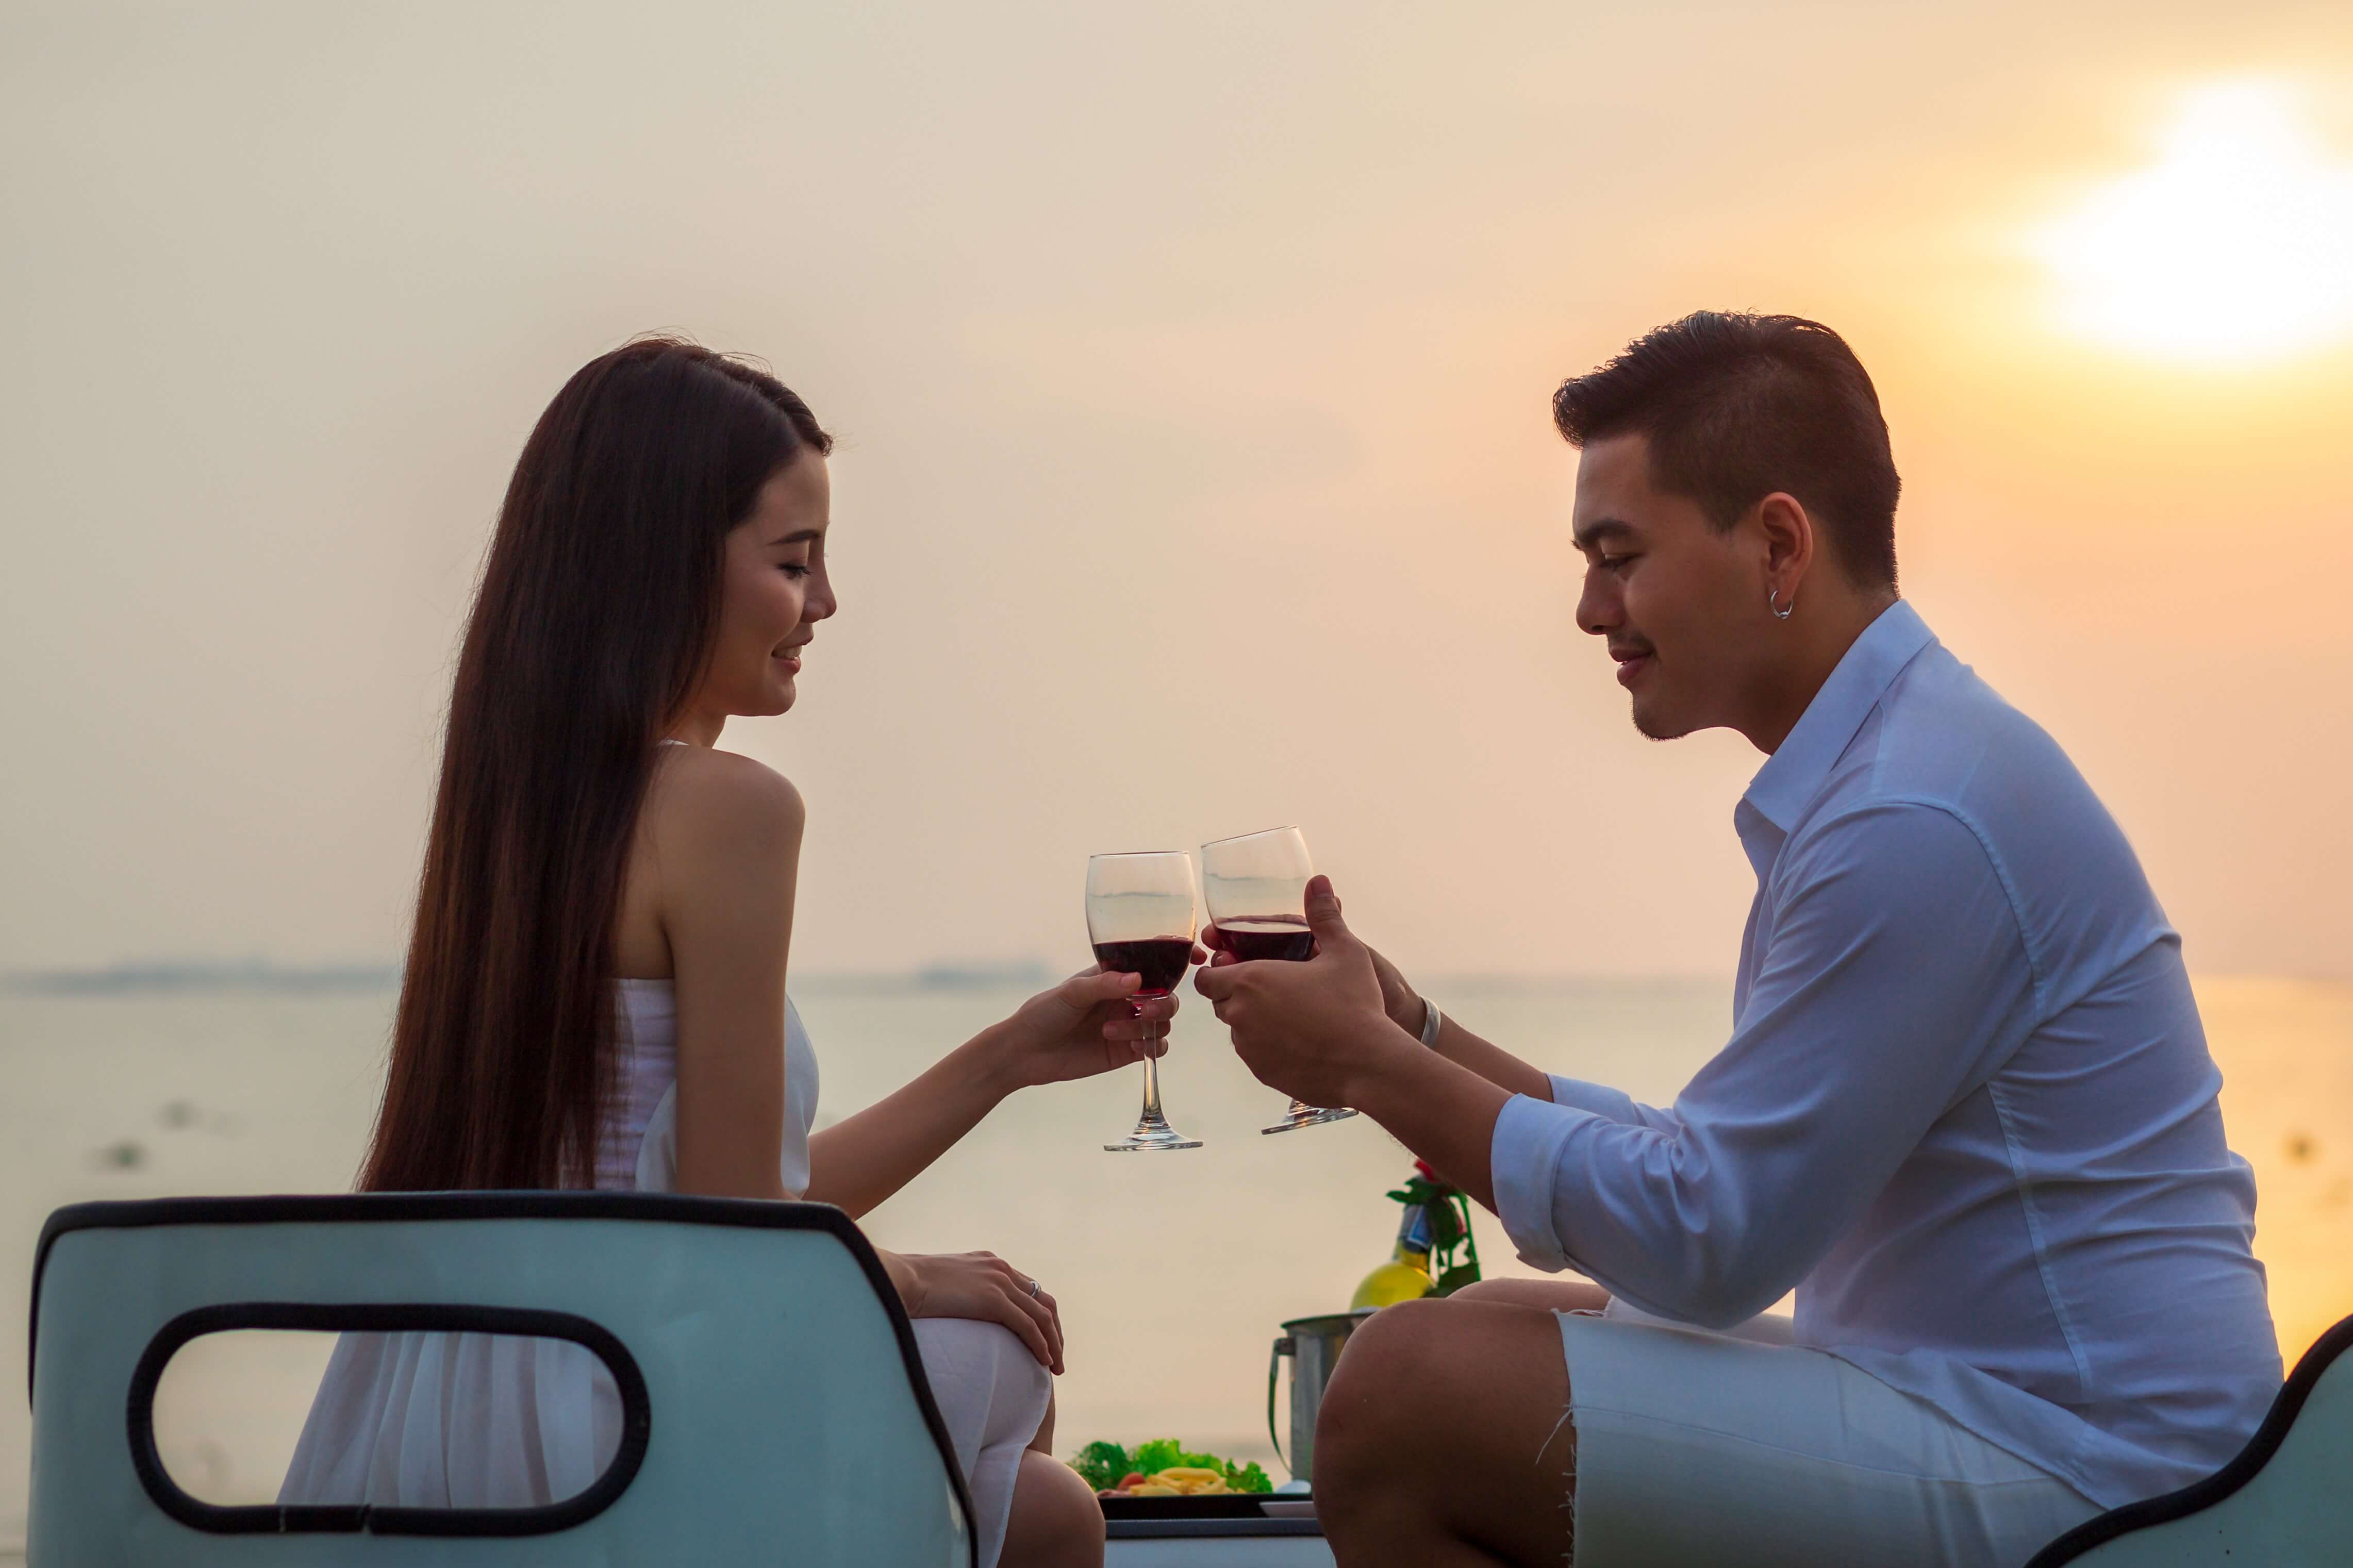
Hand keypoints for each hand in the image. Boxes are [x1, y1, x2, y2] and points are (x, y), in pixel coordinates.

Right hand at [890, 1249, 1064, 1372]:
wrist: (899, 1279)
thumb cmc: (909, 1286)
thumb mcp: (943, 1285)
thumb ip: (959, 1294)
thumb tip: (955, 1312)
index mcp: (990, 1264)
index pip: (1029, 1290)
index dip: (1041, 1316)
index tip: (1043, 1339)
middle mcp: (1001, 1269)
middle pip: (1044, 1301)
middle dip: (1054, 1331)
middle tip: (1056, 1357)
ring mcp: (999, 1282)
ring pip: (1042, 1316)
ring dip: (1053, 1343)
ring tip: (1055, 1368)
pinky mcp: (994, 1299)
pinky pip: (1028, 1326)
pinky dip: (1040, 1345)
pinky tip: (1043, 1363)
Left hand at [991, 960, 1200, 1090]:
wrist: (1026, 1052)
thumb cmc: (1044, 1012)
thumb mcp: (1072, 992)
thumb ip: (1105, 984)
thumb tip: (1138, 979)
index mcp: (1115, 976)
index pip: (1153, 964)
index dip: (1177, 960)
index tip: (1195, 956)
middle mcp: (1126, 999)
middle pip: (1166, 996)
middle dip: (1162, 1003)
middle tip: (1141, 1010)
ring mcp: (1128, 1025)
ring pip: (1162, 1023)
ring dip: (1145, 1027)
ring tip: (1110, 1031)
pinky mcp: (1125, 1051)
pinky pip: (1154, 1048)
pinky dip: (1151, 1046)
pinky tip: (1130, 1047)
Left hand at [1195, 876, 1414, 1106]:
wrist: (1368, 1064)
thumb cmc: (1354, 1004)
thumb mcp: (1345, 952)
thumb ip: (1324, 916)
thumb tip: (1319, 881)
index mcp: (1251, 981)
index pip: (1206, 978)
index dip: (1219, 971)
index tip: (1240, 967)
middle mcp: (1241, 1016)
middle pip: (1221, 1003)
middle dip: (1238, 994)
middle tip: (1274, 986)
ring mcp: (1250, 1049)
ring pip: (1238, 1031)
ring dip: (1254, 1021)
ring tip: (1291, 1013)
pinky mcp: (1263, 1074)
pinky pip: (1256, 1056)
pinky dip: (1269, 1046)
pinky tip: (1301, 1039)